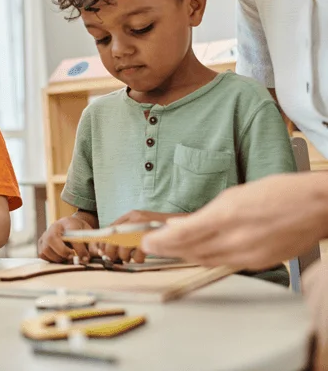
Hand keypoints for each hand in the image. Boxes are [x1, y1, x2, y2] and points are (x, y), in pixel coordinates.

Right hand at [37, 215, 93, 262]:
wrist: (70, 225)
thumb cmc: (80, 231)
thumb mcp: (89, 234)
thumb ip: (93, 245)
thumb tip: (98, 255)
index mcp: (68, 223)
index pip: (71, 235)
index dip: (79, 249)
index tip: (86, 258)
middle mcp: (53, 227)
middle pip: (52, 239)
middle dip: (63, 252)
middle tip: (73, 258)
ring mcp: (45, 235)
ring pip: (46, 249)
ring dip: (58, 258)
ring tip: (67, 258)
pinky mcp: (41, 244)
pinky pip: (42, 255)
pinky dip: (51, 259)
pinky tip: (60, 258)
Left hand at [102, 210, 181, 263]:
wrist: (185, 224)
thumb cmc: (163, 228)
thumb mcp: (143, 224)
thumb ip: (128, 232)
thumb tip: (109, 247)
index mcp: (132, 215)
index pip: (110, 228)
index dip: (104, 242)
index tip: (102, 251)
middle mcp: (135, 219)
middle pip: (113, 239)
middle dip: (112, 252)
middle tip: (116, 258)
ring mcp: (143, 228)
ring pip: (124, 248)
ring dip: (126, 257)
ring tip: (132, 257)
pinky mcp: (152, 238)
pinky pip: (138, 254)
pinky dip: (138, 259)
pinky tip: (142, 258)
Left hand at [142, 173, 327, 269]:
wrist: (317, 206)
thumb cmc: (279, 193)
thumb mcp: (234, 195)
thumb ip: (205, 213)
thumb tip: (180, 224)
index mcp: (228, 216)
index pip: (183, 236)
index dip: (160, 242)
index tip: (146, 241)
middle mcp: (237, 239)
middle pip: (191, 252)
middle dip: (167, 250)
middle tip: (150, 246)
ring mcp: (249, 254)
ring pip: (206, 260)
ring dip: (185, 255)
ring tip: (169, 248)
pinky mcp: (259, 263)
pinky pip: (225, 263)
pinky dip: (208, 257)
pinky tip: (199, 251)